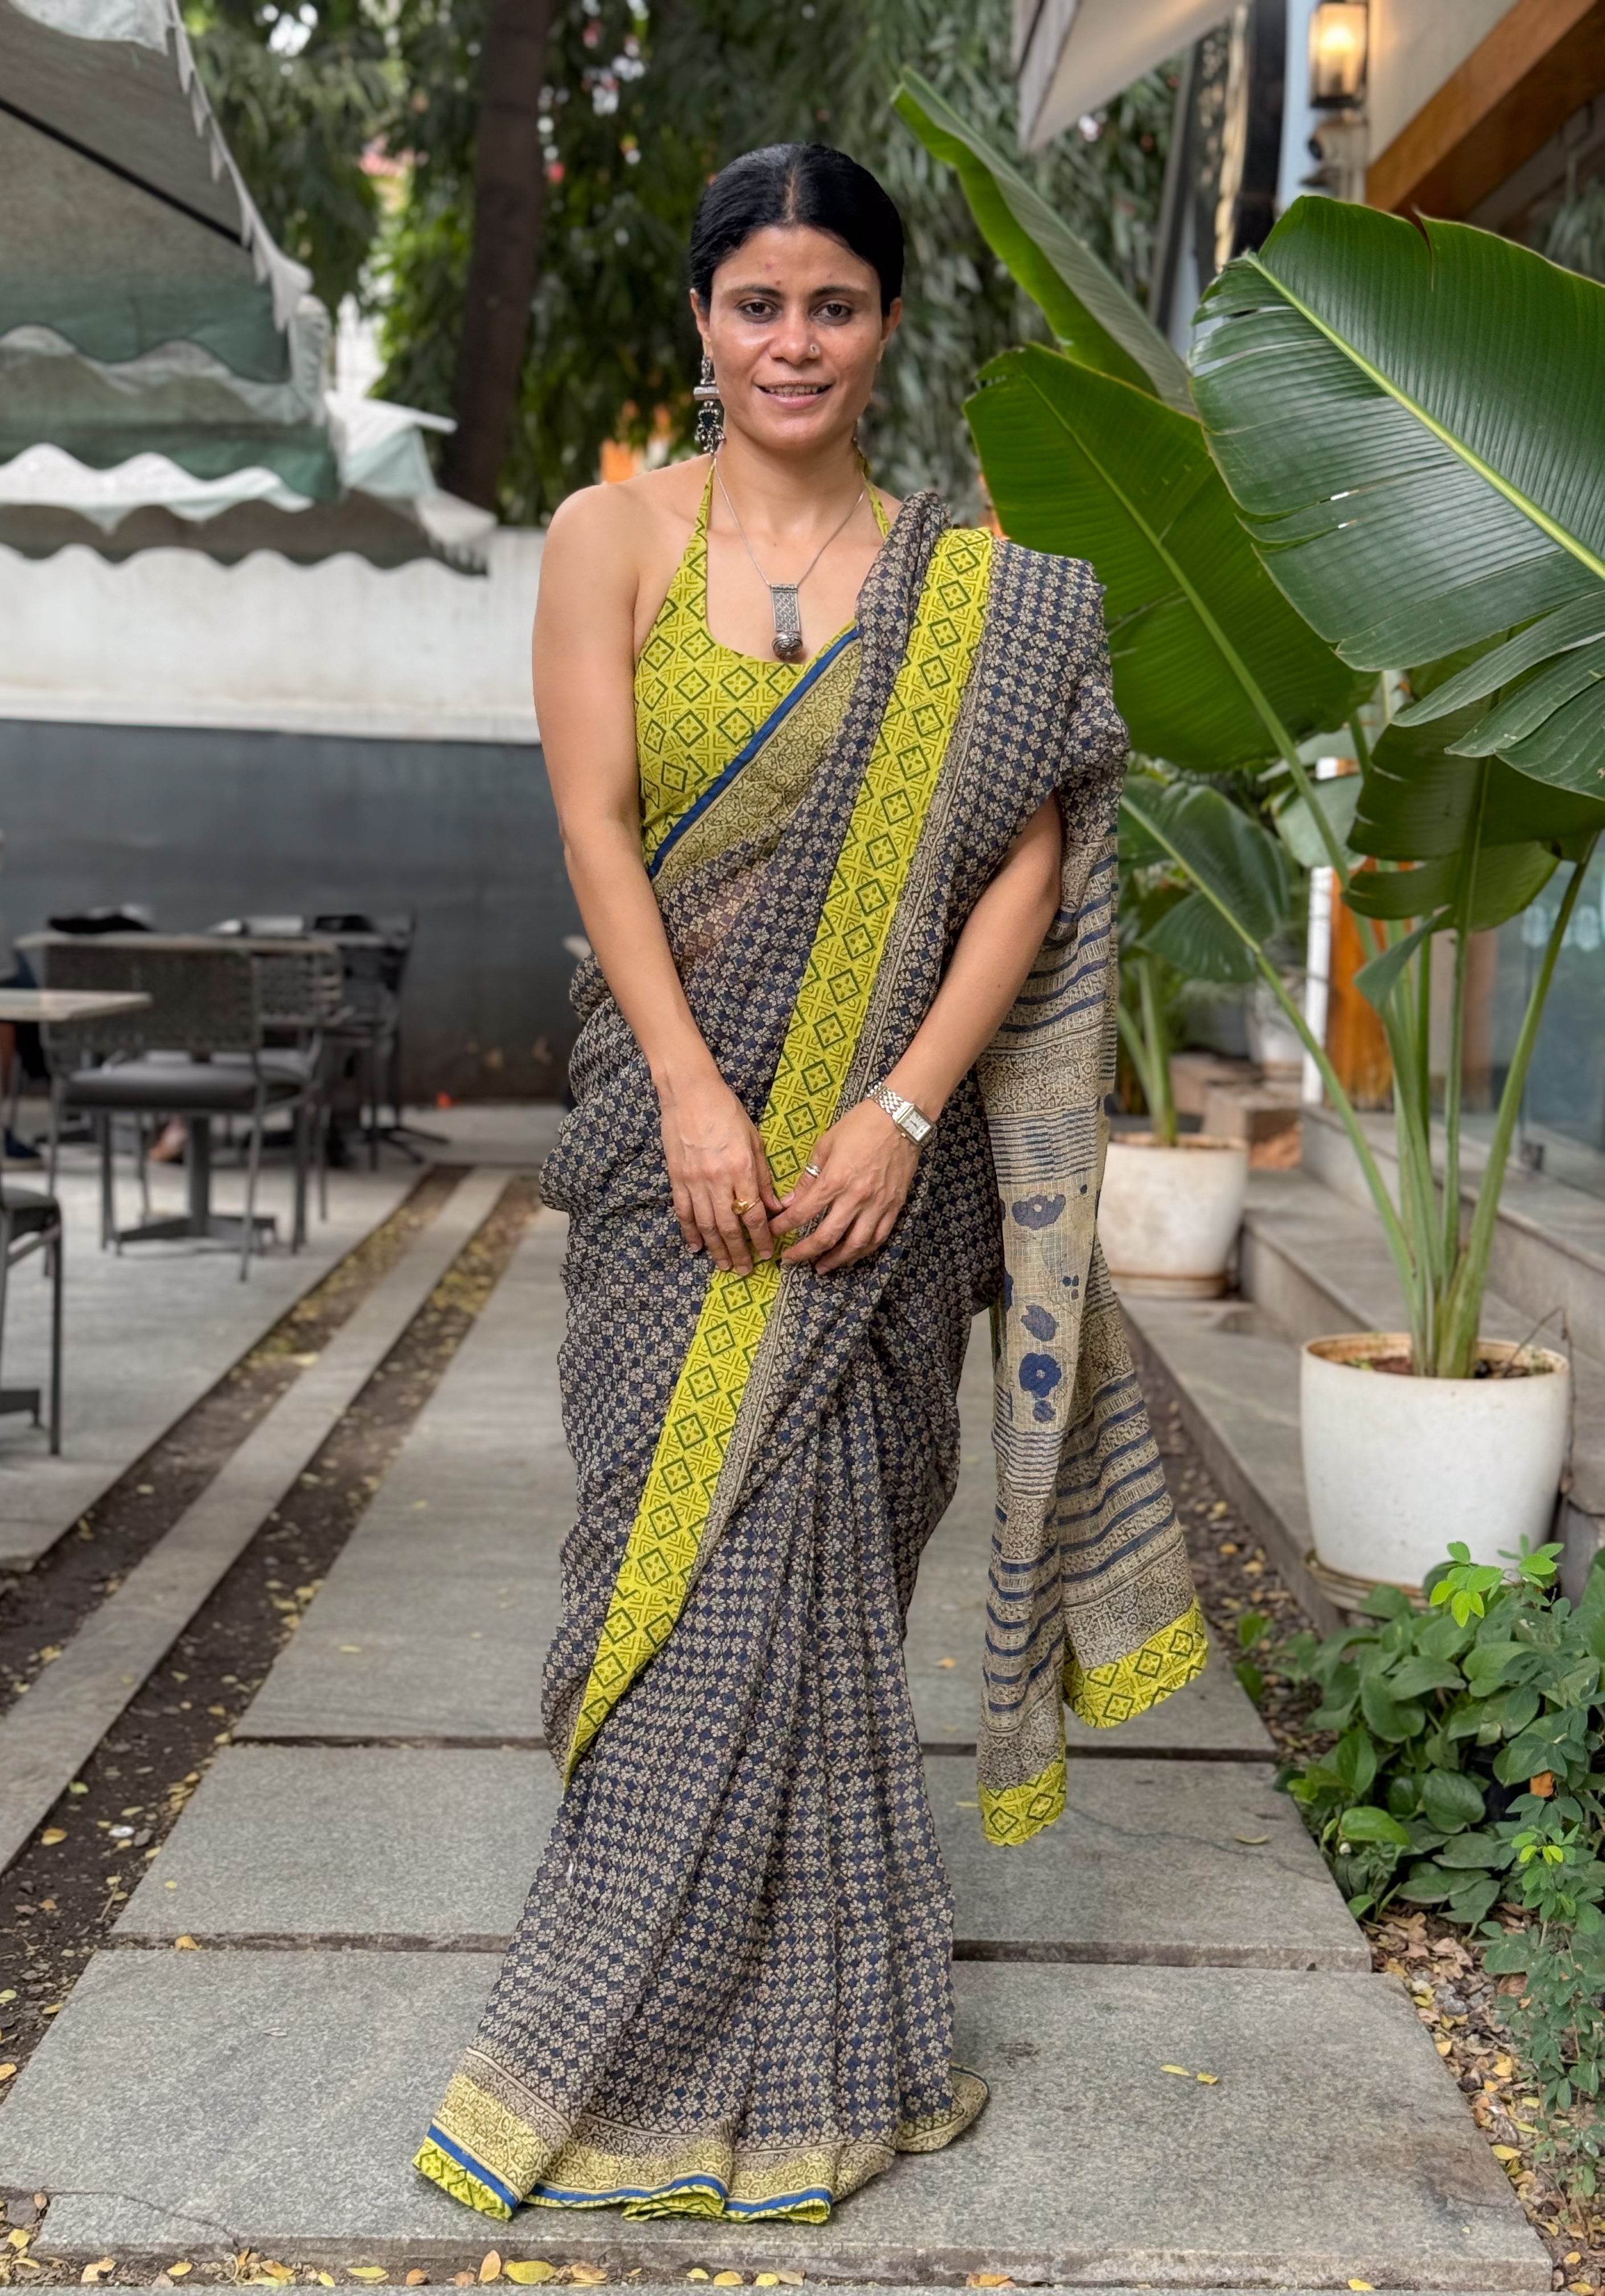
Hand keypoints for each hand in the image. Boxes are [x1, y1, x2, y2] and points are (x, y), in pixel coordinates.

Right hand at [659, 1065, 782, 1274]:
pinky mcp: (677, 1178)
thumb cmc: (727, 1111)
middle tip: (745, 1270)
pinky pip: (684, 1212)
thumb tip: (774, 1207)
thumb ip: (763, 1177)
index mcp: (741, 1169)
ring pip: (706, 1225)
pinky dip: (690, 1232)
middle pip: (729, 1227)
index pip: (753, 1215)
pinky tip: (696, 1247)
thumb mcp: (754, 1141)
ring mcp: (694, 1181)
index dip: (761, 1239)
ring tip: (724, 1266)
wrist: (689, 1093)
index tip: (767, 1254)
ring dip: (716, 1249)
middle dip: (739, 1252)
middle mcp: (717, 1180)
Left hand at [778, 1099, 919, 1272]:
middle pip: (827, 1237)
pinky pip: (879, 1238)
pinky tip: (851, 1255)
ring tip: (821, 1267)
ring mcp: (877, 1205)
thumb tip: (792, 1202)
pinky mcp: (894, 1207)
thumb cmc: (860, 1126)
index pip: (803, 1213)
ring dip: (836, 1260)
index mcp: (834, 1180)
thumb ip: (809, 1178)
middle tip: (790, 1261)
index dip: (784, 1227)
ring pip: (855, 1245)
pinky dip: (863, 1251)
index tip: (772, 1233)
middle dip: (805, 1252)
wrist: (901, 1118)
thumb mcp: (826, 1145)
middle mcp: (856, 1198)